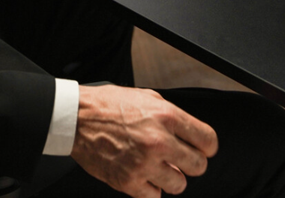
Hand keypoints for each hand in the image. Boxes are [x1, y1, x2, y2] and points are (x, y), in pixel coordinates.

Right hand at [70, 84, 216, 197]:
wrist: (76, 118)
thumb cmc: (108, 105)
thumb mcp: (146, 97)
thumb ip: (171, 115)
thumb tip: (190, 132)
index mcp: (166, 116)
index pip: (208, 140)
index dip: (207, 147)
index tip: (202, 149)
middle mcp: (159, 141)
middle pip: (198, 166)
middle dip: (191, 163)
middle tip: (179, 159)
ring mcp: (144, 164)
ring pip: (179, 185)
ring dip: (171, 178)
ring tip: (158, 168)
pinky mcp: (128, 182)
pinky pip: (155, 197)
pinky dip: (151, 189)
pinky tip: (143, 176)